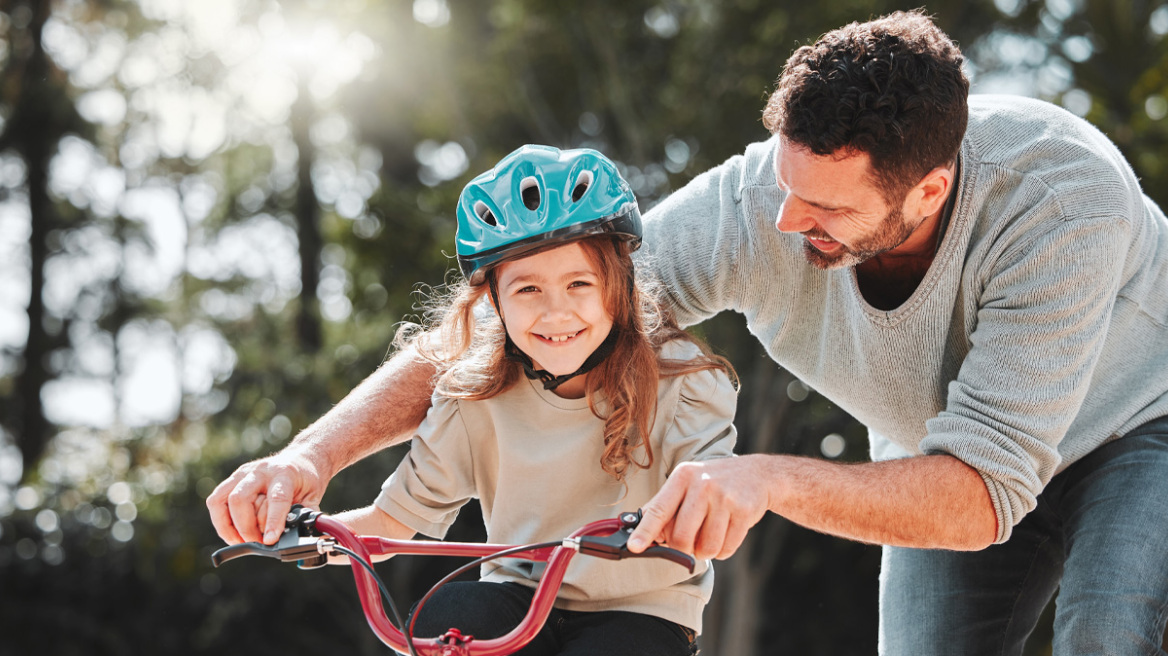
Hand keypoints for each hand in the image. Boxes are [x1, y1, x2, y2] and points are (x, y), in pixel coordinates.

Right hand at [206, 450, 327, 544]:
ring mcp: (242, 473)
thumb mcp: (314, 496)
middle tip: (257, 542)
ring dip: (227, 527)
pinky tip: (233, 533)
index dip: (272, 521)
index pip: (275, 498)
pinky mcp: (233, 479)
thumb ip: (305, 517)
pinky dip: (221, 522)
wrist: (301, 457)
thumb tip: (301, 540)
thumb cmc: (306, 479)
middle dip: (245, 528)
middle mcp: (260, 471)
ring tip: (241, 541)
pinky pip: (215, 501)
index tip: (269, 540)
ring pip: (220, 500)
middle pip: (240, 499)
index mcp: (284, 473)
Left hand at [627, 456, 770, 559]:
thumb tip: (638, 531)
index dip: (645, 531)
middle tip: (689, 542)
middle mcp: (702, 485)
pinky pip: (726, 549)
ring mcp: (725, 497)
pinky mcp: (744, 511)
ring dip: (705, 551)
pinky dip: (723, 550)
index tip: (634, 547)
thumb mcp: (687, 483)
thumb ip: (664, 506)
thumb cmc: (714, 483)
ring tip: (710, 535)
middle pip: (681, 537)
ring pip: (705, 548)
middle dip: (683, 548)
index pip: (659, 509)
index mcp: (683, 477)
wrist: (757, 473)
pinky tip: (727, 532)